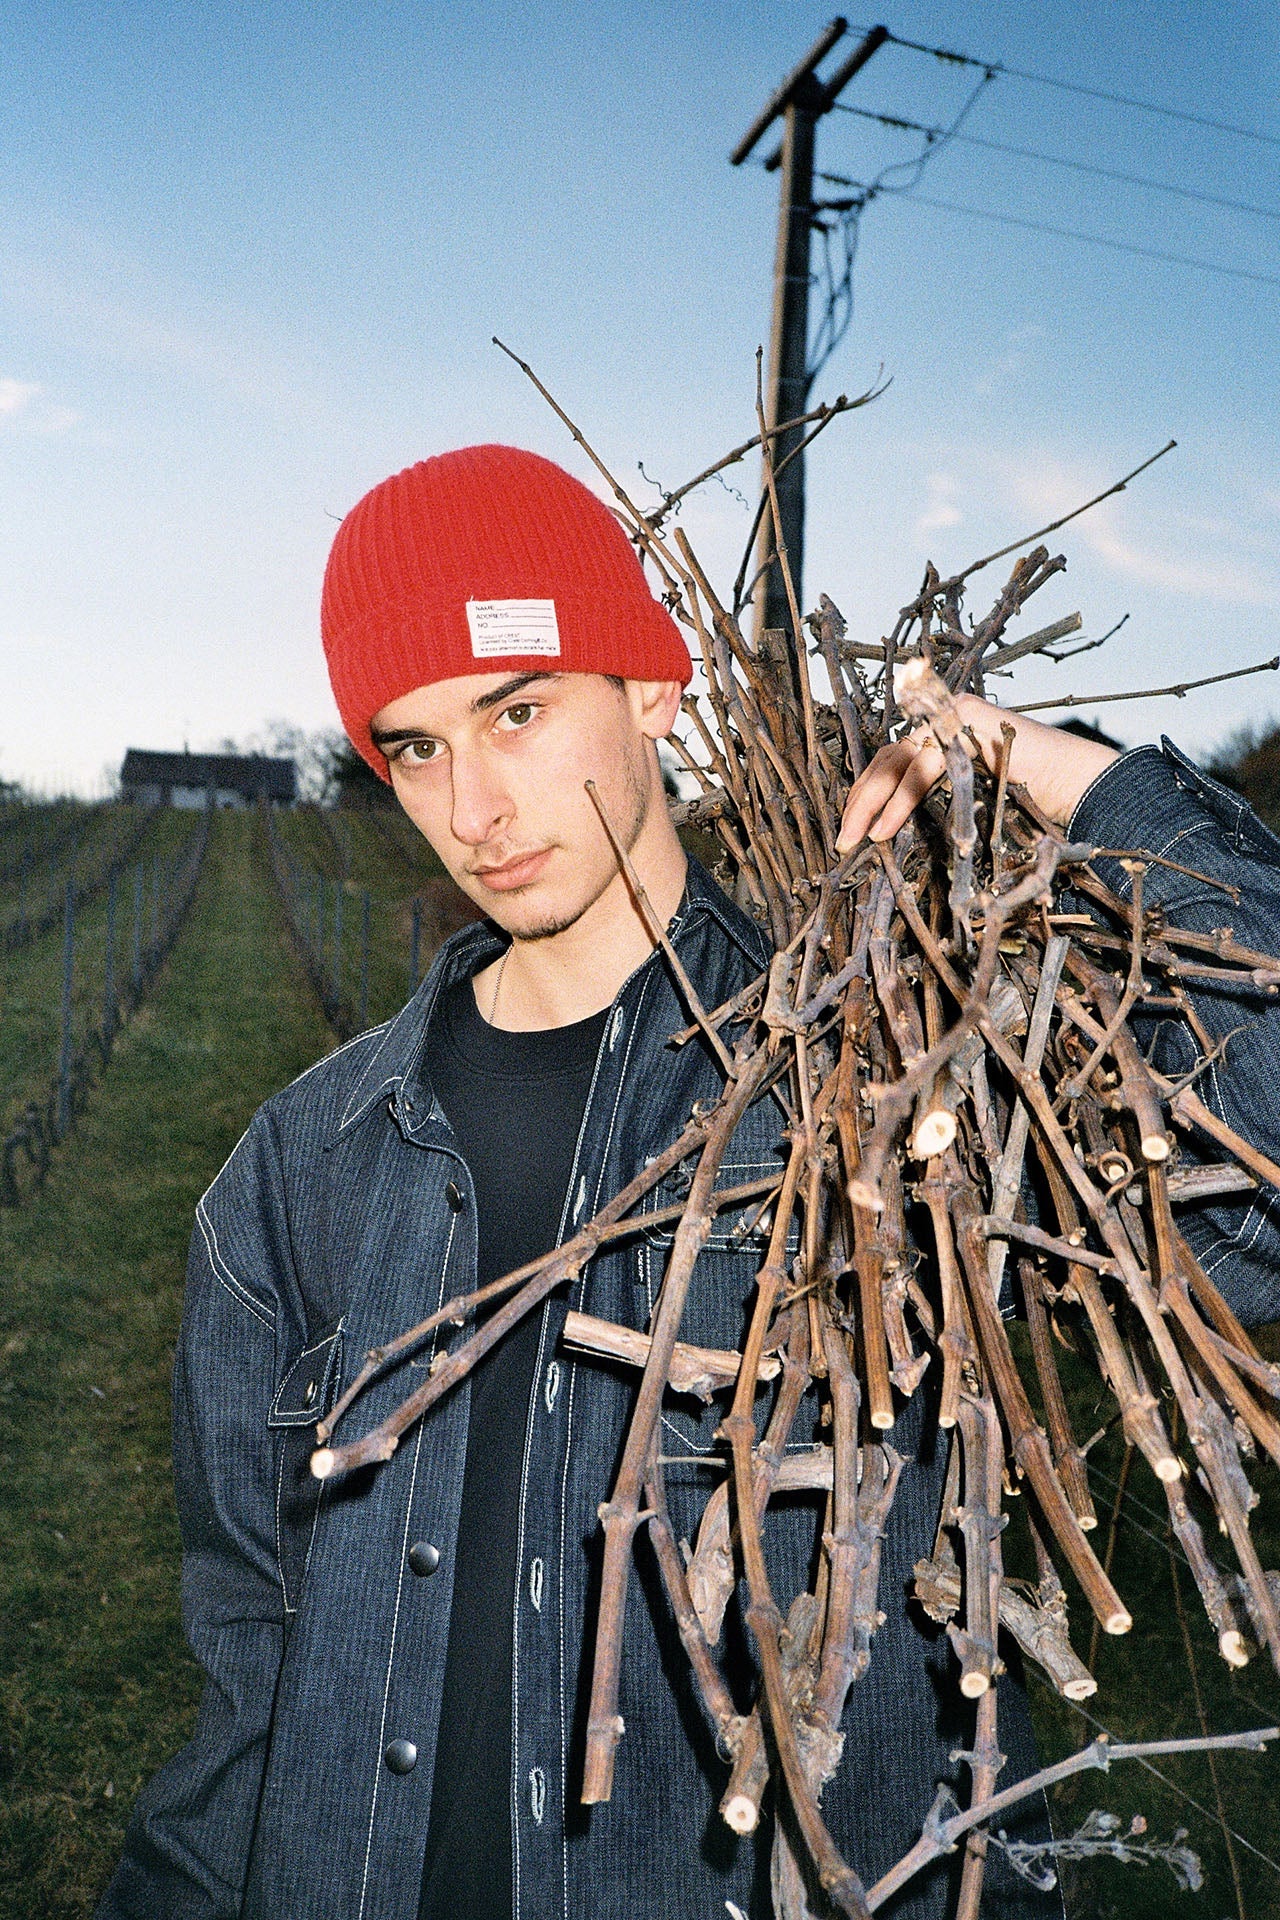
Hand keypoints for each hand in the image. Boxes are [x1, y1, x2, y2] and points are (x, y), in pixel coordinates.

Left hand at [835, 695, 1118, 851]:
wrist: (1075, 784)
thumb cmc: (1029, 800)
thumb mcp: (968, 800)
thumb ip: (937, 798)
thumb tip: (886, 827)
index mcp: (941, 737)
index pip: (891, 761)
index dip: (866, 793)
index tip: (851, 829)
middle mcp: (943, 720)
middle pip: (886, 758)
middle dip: (860, 800)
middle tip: (844, 840)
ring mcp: (954, 717)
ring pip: (897, 761)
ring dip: (871, 803)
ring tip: (859, 838)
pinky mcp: (966, 725)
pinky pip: (922, 766)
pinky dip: (900, 801)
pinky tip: (885, 828)